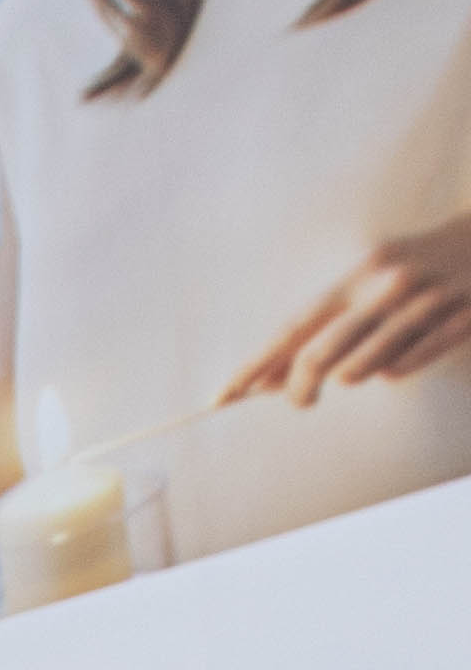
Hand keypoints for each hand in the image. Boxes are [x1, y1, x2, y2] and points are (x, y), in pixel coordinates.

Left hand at [222, 217, 470, 403]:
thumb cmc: (417, 268)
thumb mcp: (370, 282)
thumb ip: (327, 326)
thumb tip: (271, 378)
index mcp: (359, 274)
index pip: (294, 328)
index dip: (255, 365)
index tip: (223, 397)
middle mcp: (387, 286)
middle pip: (324, 352)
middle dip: (299, 387)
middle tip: (299, 401)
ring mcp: (425, 303)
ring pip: (370, 361)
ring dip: (350, 375)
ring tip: (343, 377)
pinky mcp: (460, 318)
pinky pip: (414, 359)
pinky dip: (397, 368)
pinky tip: (392, 367)